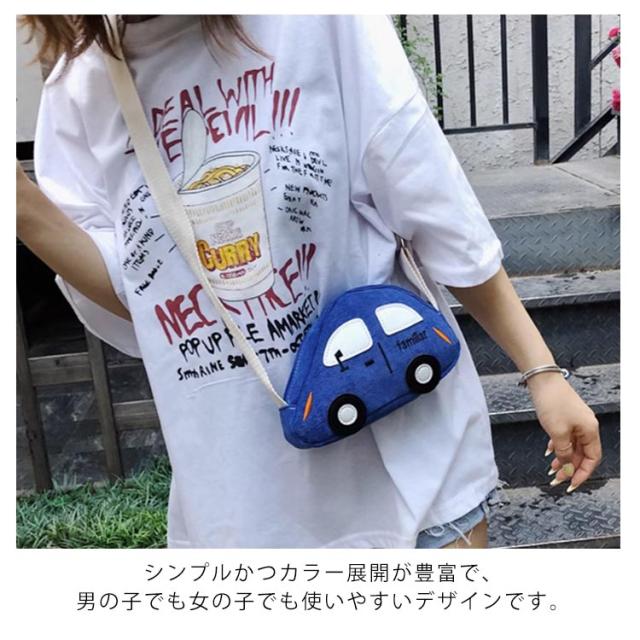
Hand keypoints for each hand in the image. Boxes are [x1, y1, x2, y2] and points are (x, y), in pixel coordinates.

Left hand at [527, 372, 601, 491]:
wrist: (542, 380)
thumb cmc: (552, 402)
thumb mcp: (557, 432)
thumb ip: (564, 452)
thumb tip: (567, 467)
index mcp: (590, 431)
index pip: (592, 459)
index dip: (582, 473)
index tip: (571, 484)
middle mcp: (586, 427)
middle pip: (582, 454)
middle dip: (570, 468)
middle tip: (556, 480)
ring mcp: (576, 421)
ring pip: (572, 447)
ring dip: (563, 459)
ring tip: (551, 470)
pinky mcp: (566, 417)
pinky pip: (565, 437)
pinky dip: (558, 446)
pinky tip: (548, 452)